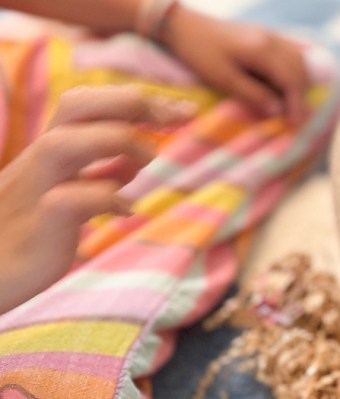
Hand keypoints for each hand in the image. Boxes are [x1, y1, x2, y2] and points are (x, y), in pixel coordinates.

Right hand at [0, 86, 191, 313]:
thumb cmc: (30, 234)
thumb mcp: (68, 195)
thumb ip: (98, 174)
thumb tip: (134, 162)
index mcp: (52, 150)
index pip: (90, 102)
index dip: (140, 100)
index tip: (186, 110)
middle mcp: (41, 161)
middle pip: (77, 104)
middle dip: (132, 103)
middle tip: (178, 118)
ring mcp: (37, 189)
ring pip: (65, 142)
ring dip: (118, 141)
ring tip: (152, 159)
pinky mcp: (39, 225)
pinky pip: (70, 200)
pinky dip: (107, 198)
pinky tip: (128, 211)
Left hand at [160, 6, 308, 123]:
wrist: (183, 26)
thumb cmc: (200, 53)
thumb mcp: (223, 79)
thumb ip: (252, 95)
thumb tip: (278, 110)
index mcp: (262, 50)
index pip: (291, 79)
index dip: (296, 103)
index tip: (295, 124)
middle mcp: (271, 40)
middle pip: (299, 70)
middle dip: (300, 95)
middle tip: (293, 117)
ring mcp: (268, 35)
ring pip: (297, 60)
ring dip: (298, 83)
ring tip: (289, 103)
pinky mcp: (263, 35)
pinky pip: (289, 52)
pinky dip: (292, 70)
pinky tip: (284, 83)